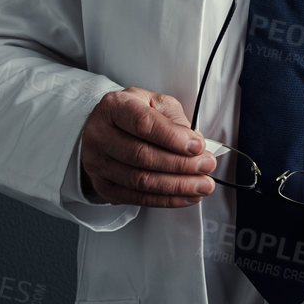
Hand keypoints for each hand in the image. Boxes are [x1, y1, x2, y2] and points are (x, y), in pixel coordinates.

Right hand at [79, 88, 215, 207]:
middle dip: (180, 164)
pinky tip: (185, 196)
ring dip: (177, 186)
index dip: (173, 138)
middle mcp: (100, 134)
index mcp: (114, 107)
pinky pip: (136, 198)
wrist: (106, 128)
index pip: (143, 124)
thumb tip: (195, 143)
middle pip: (142, 156)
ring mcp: (97, 162)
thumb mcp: (155, 103)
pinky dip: (166, 200)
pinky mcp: (103, 186)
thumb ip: (175, 120)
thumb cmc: (133, 114)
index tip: (198, 146)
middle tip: (206, 166)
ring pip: (140, 181)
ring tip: (201, 185)